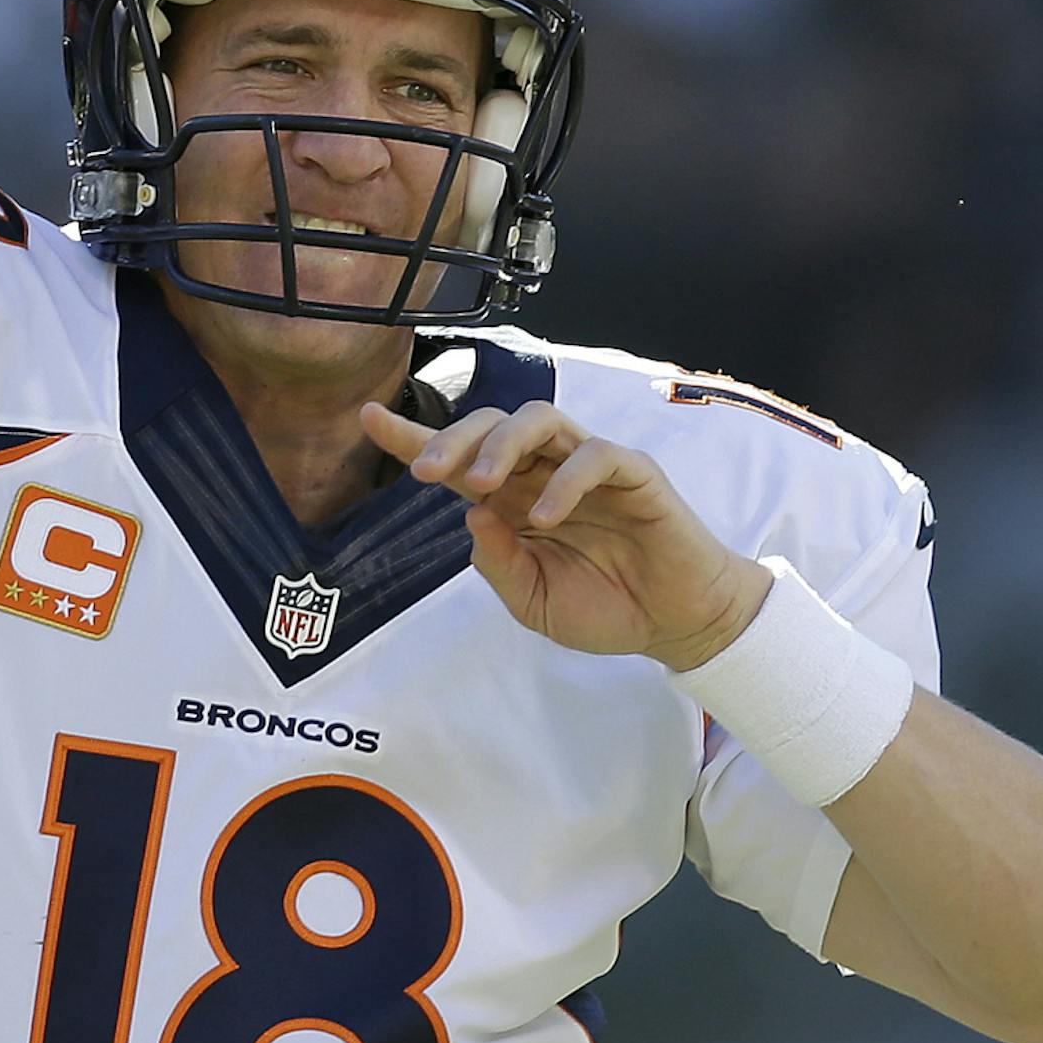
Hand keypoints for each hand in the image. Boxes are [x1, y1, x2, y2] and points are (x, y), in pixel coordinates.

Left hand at [362, 397, 770, 667]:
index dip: (413, 438)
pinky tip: (546, 516)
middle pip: (491, 425)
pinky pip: (595, 454)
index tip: (369, 418)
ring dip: (502, 444)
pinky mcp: (633, 474)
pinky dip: (565, 480)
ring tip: (482, 485)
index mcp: (514, 502)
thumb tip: (472, 517)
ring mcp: (589, 469)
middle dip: (452, 438)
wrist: (674, 624)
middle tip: (427, 473)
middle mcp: (545, 474)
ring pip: (540, 420)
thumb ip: (500, 567)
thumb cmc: (605, 608)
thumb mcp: (534, 604)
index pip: (458, 460)